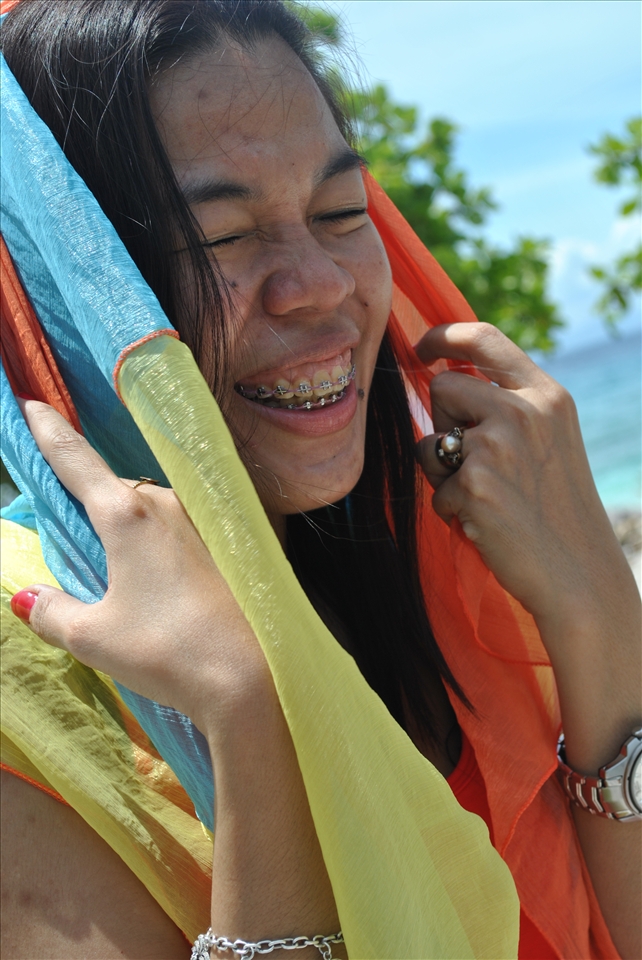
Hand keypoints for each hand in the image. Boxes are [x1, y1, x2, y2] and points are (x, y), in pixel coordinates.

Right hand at [11, 399, 269, 738]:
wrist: (256, 675)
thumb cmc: (168, 651)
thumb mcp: (94, 638)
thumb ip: (53, 612)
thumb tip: (26, 597)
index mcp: (128, 515)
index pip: (77, 461)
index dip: (50, 432)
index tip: (33, 405)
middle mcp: (170, 502)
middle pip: (119, 491)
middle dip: (96, 505)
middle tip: (82, 540)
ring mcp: (206, 519)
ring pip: (156, 510)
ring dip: (137, 530)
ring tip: (135, 580)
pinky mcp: (234, 541)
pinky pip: (187, 528)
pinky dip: (168, 543)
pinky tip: (174, 582)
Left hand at [414, 323, 632, 629]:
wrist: (578, 574)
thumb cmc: (557, 510)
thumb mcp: (550, 440)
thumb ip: (510, 406)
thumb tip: (447, 381)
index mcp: (546, 395)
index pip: (485, 338)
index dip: (444, 336)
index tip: (422, 349)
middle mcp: (523, 411)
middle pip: (443, 388)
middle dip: (443, 423)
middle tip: (473, 463)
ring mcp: (497, 446)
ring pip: (429, 440)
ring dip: (441, 470)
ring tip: (483, 496)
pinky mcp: (473, 484)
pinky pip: (434, 488)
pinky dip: (450, 509)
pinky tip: (486, 523)